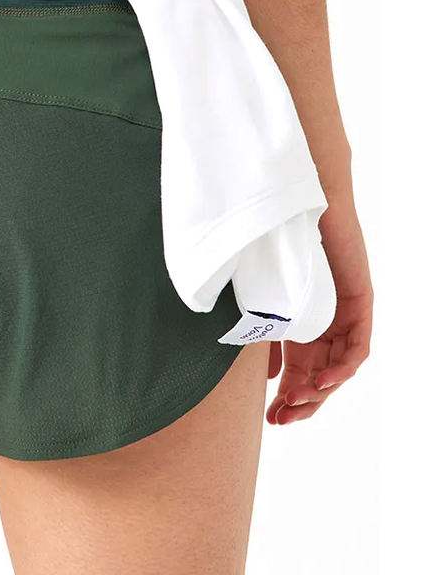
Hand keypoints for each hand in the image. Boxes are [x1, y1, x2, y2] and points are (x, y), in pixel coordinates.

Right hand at [265, 192, 372, 424]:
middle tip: (281, 419)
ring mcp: (345, 312)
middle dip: (303, 402)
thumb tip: (266, 374)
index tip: (269, 416)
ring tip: (297, 403)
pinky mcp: (359, 300)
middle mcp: (327, 322)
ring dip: (321, 390)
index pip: (301, 370)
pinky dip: (343, 366)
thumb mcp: (261, 297)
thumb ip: (265, 333)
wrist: (290, 201)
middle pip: (321, 375)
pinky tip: (324, 381)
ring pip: (340, 366)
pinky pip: (358, 345)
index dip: (287, 397)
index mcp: (303, 322)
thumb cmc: (269, 239)